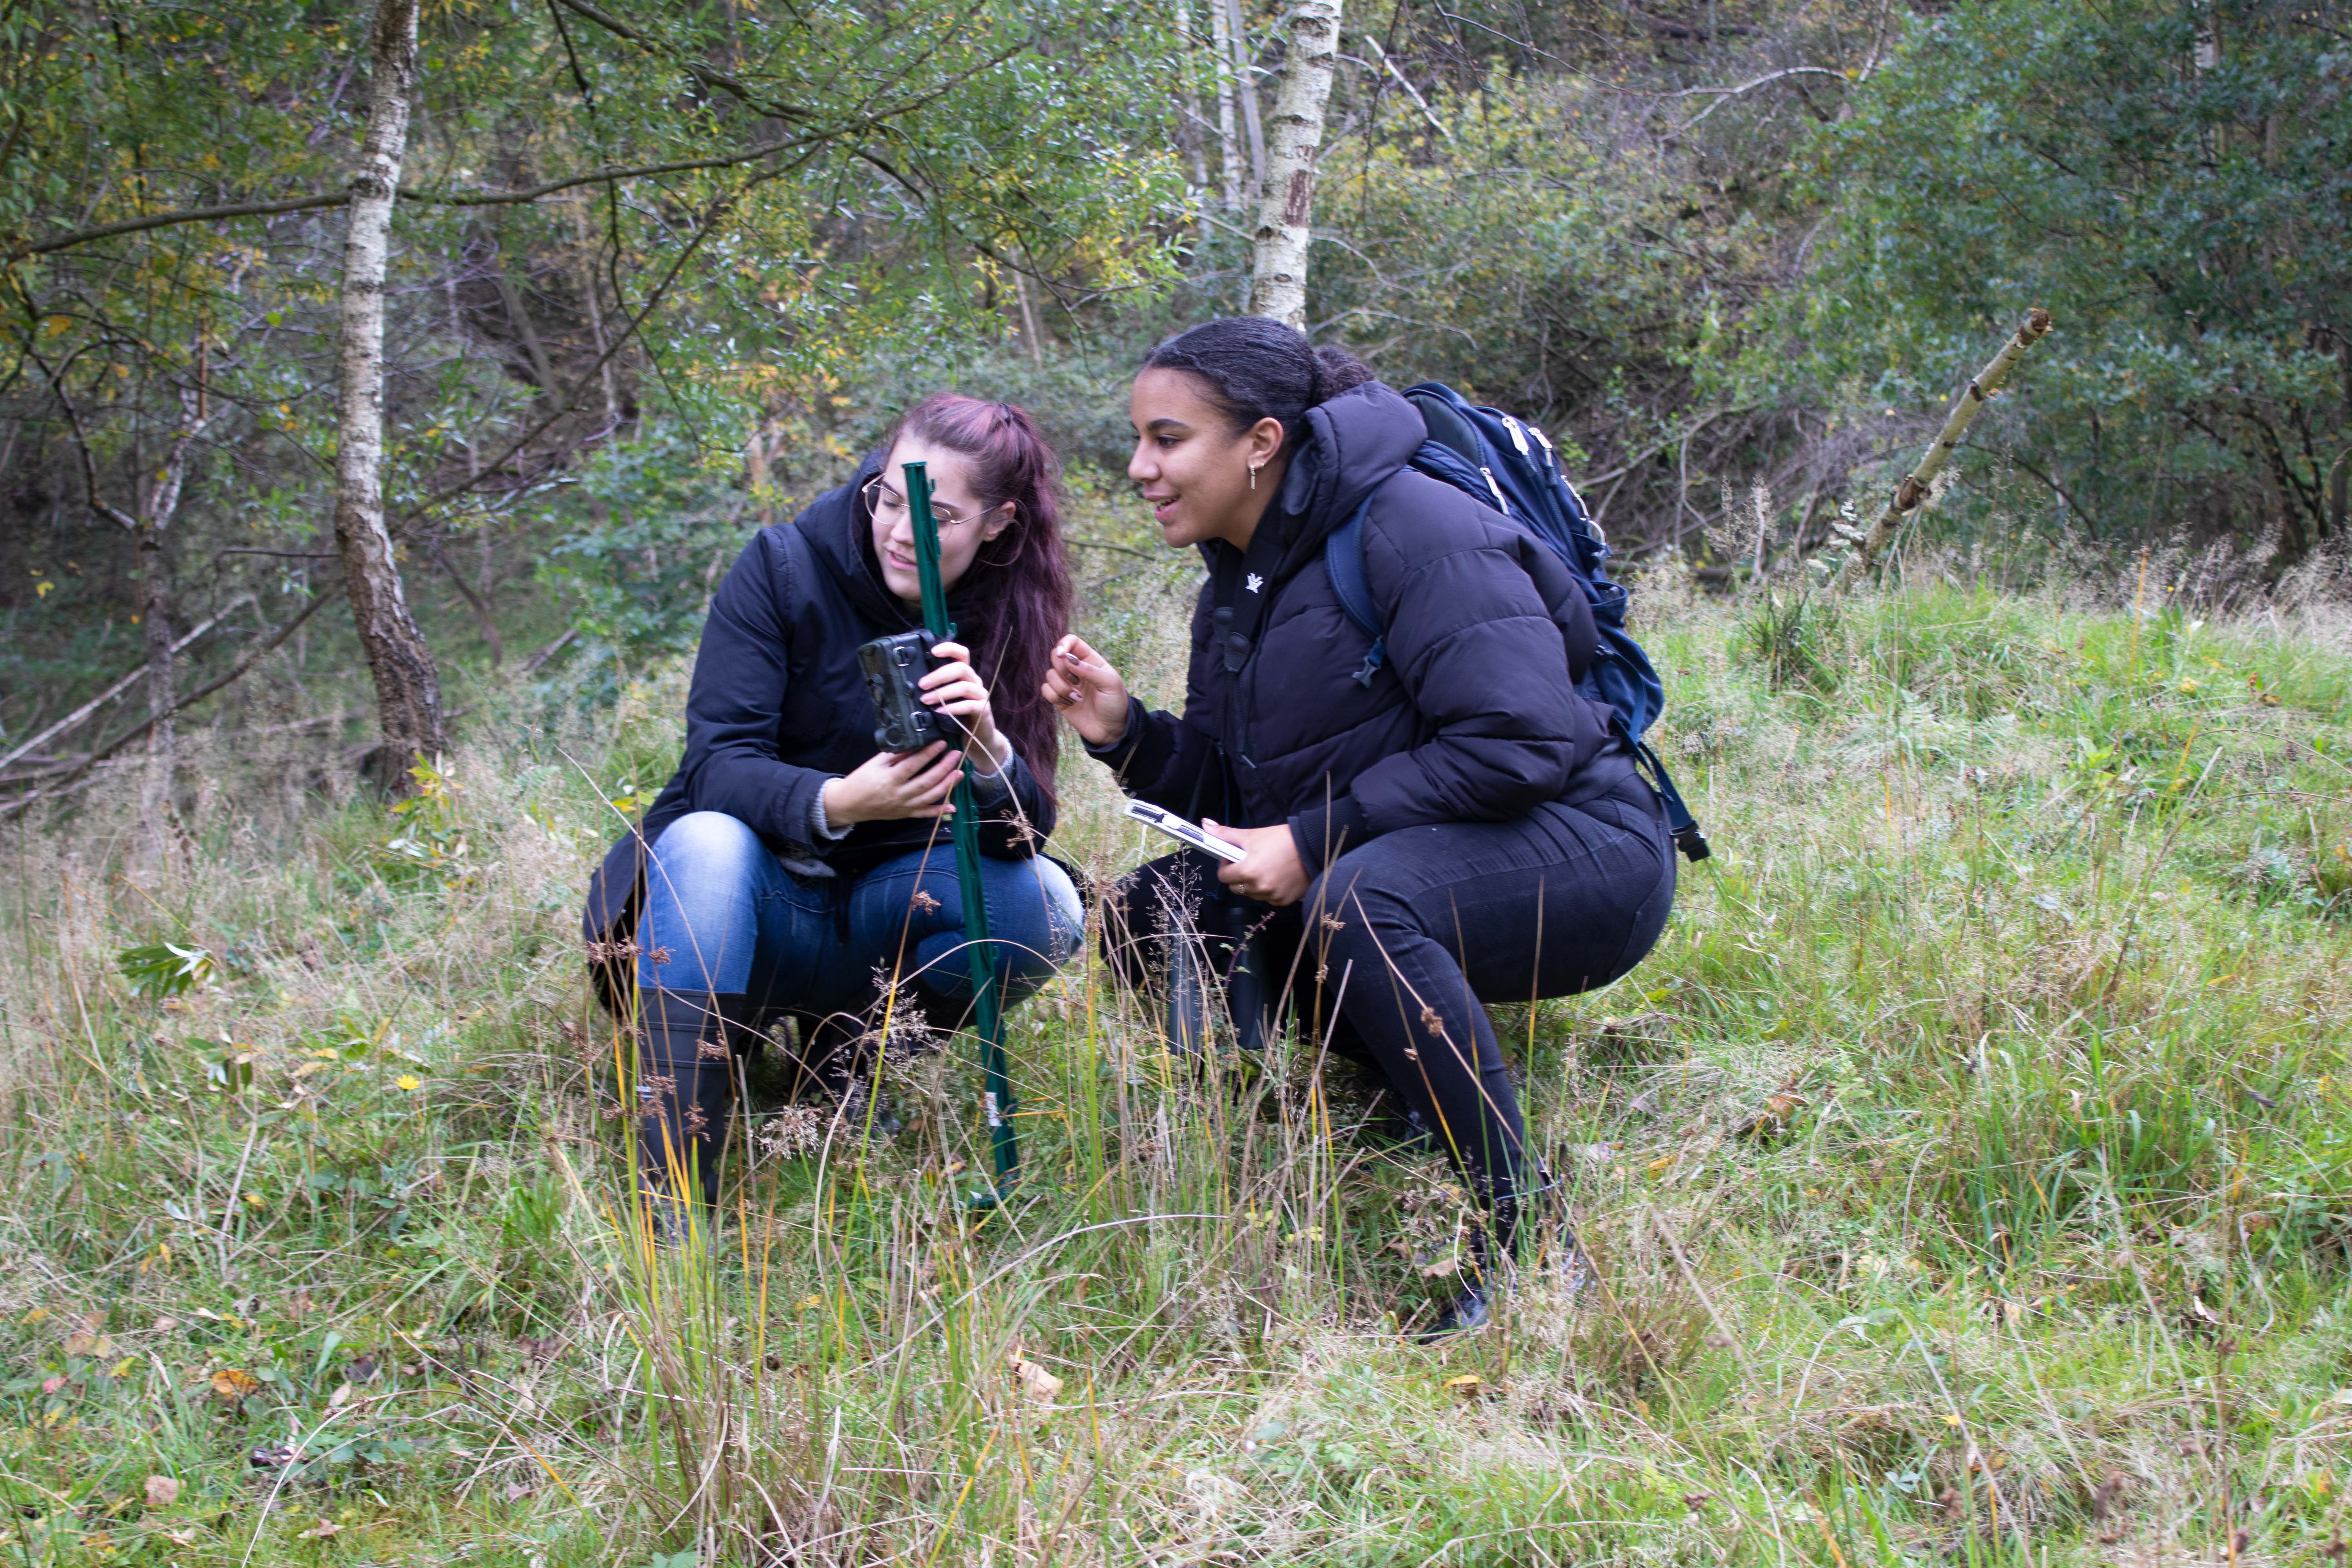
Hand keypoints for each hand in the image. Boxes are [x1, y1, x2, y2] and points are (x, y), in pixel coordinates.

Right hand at [821, 742, 964, 825]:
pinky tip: (953, 807)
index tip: (941, 742)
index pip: (912, 765)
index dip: (928, 754)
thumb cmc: (861, 780)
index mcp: (888, 779)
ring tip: (959, 773)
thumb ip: (895, 755)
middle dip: (944, 767)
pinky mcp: (905, 815)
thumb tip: (916, 744)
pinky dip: (939, 812)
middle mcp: (898, 794)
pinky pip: (924, 814)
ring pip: (929, 797)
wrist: (849, 804)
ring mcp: (903, 807)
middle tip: (956, 755)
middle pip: (926, 781)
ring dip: (947, 786)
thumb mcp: (874, 764)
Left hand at [918, 640, 1007, 770]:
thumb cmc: (957, 714)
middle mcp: (974, 681)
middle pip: (961, 668)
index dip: (949, 648)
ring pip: (964, 686)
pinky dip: (953, 708)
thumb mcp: (946, 698)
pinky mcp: (983, 710)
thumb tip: (912, 684)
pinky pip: (969, 705)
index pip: (962, 653)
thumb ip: (936, 688)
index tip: (932, 651)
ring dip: (943, 693)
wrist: (979, 736)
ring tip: (926, 700)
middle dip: (939, 675)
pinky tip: (940, 712)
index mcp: (965, 674)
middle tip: (922, 684)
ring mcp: (981, 695)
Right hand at [1040, 634, 1130, 747]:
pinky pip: (1046, 690)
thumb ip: (1089, 669)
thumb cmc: (1115, 704)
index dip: (1064, 644)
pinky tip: (1069, 704)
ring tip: (1076, 698)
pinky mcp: (1059, 699)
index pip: (1072, 642)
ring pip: (1049, 674)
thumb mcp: (1110, 684)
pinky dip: (1054, 696)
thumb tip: (1067, 659)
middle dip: (1062, 669)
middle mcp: (1076, 669)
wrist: (1111, 731)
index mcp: (1090, 660)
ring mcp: (1067, 684)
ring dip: (1061, 687)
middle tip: (1076, 682)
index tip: (1063, 656)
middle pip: (1055, 655)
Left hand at [1204, 819, 1310, 906]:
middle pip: (1235, 888)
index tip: (1234, 857)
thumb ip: (1226, 834)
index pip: (1223, 876)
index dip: (1226, 865)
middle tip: (1250, 862)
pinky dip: (1269, 890)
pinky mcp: (1284, 901)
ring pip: (1252, 894)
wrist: (1313, 847)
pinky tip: (1277, 876)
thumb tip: (1205, 826)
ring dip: (1253, 884)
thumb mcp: (1252, 835)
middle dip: (1238, 876)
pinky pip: (1268, 898)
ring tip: (1265, 868)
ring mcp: (1272, 896)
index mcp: (1247, 872)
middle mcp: (1258, 888)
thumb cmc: (1282, 839)